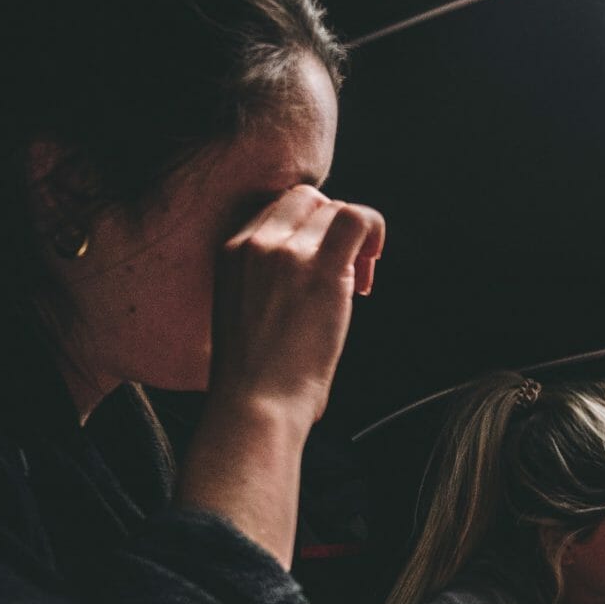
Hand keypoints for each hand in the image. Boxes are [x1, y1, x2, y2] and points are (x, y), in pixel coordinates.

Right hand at [211, 184, 384, 428]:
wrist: (254, 403)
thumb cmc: (254, 378)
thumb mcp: (242, 313)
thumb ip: (267, 282)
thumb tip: (307, 280)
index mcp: (230, 250)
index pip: (277, 209)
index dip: (307, 230)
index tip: (318, 269)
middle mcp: (254, 242)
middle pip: (306, 200)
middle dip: (330, 229)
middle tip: (345, 274)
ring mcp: (286, 252)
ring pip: (333, 207)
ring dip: (354, 238)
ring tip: (357, 280)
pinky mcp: (320, 269)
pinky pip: (358, 219)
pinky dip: (374, 230)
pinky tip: (372, 263)